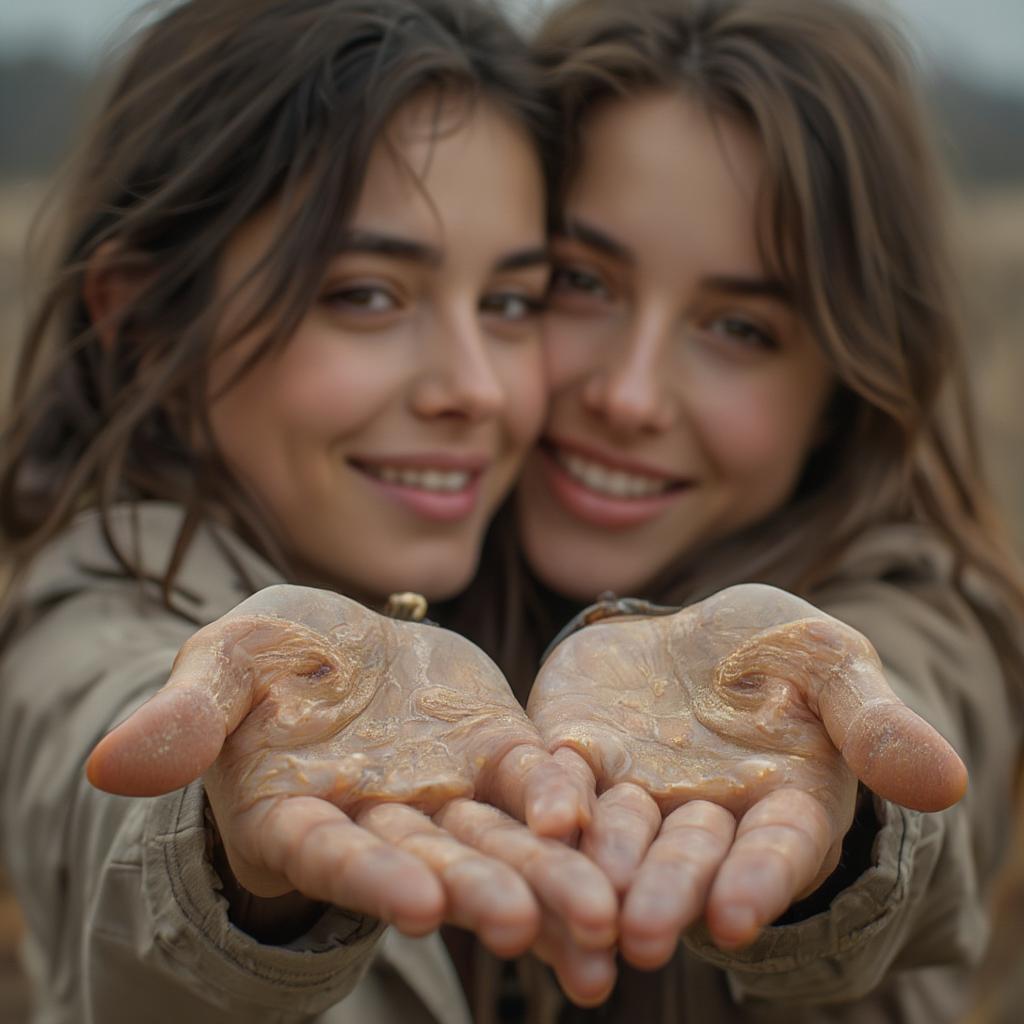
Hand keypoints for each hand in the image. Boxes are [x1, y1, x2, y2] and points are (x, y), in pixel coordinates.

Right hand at [87, 585, 616, 1003]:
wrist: (344, 645)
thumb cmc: (269, 659)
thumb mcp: (223, 664)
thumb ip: (185, 714)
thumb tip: (112, 762)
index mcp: (298, 813)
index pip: (333, 853)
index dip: (370, 875)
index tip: (416, 903)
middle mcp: (379, 822)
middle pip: (432, 865)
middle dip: (480, 894)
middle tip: (531, 927)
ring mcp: (444, 795)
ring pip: (498, 844)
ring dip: (547, 882)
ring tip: (599, 925)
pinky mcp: (497, 755)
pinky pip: (535, 784)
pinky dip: (562, 804)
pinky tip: (595, 825)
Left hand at [528, 583, 967, 964]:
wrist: (695, 628)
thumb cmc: (780, 651)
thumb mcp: (832, 667)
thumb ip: (873, 722)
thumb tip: (946, 780)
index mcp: (781, 803)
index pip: (776, 849)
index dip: (757, 880)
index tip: (736, 914)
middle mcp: (705, 814)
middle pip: (687, 858)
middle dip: (668, 892)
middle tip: (645, 934)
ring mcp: (637, 790)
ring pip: (618, 837)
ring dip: (601, 870)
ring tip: (586, 908)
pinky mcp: (578, 755)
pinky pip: (560, 782)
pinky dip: (552, 803)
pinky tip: (543, 821)